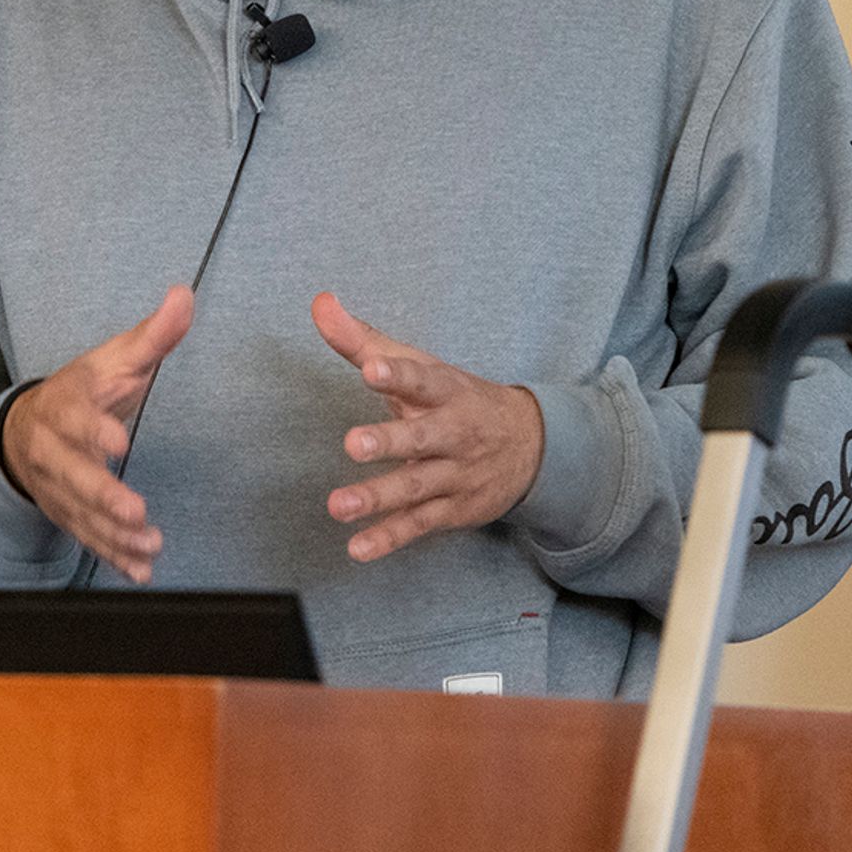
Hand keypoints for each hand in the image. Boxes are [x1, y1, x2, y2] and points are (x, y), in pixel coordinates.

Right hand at [1, 287, 192, 583]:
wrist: (27, 427)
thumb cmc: (83, 390)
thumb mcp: (114, 358)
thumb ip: (152, 335)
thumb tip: (185, 297)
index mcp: (64, 405)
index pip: (75, 418)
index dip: (94, 431)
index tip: (120, 442)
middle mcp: (54, 450)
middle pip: (73, 475)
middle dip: (103, 496)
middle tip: (135, 511)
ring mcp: (58, 488)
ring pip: (81, 515)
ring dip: (113, 534)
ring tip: (148, 544)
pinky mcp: (68, 515)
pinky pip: (88, 540)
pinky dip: (113, 558)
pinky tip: (140, 571)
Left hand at [313, 291, 545, 563]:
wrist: (531, 446)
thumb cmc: (456, 400)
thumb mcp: (419, 366)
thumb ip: (363, 341)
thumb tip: (320, 304)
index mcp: (446, 391)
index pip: (422, 378)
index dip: (397, 373)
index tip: (371, 368)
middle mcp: (454, 433)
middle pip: (421, 437)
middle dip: (390, 441)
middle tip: (353, 444)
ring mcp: (454, 474)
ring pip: (416, 486)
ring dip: (378, 497)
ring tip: (339, 505)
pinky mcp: (451, 510)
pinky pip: (418, 525)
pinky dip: (389, 538)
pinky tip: (358, 548)